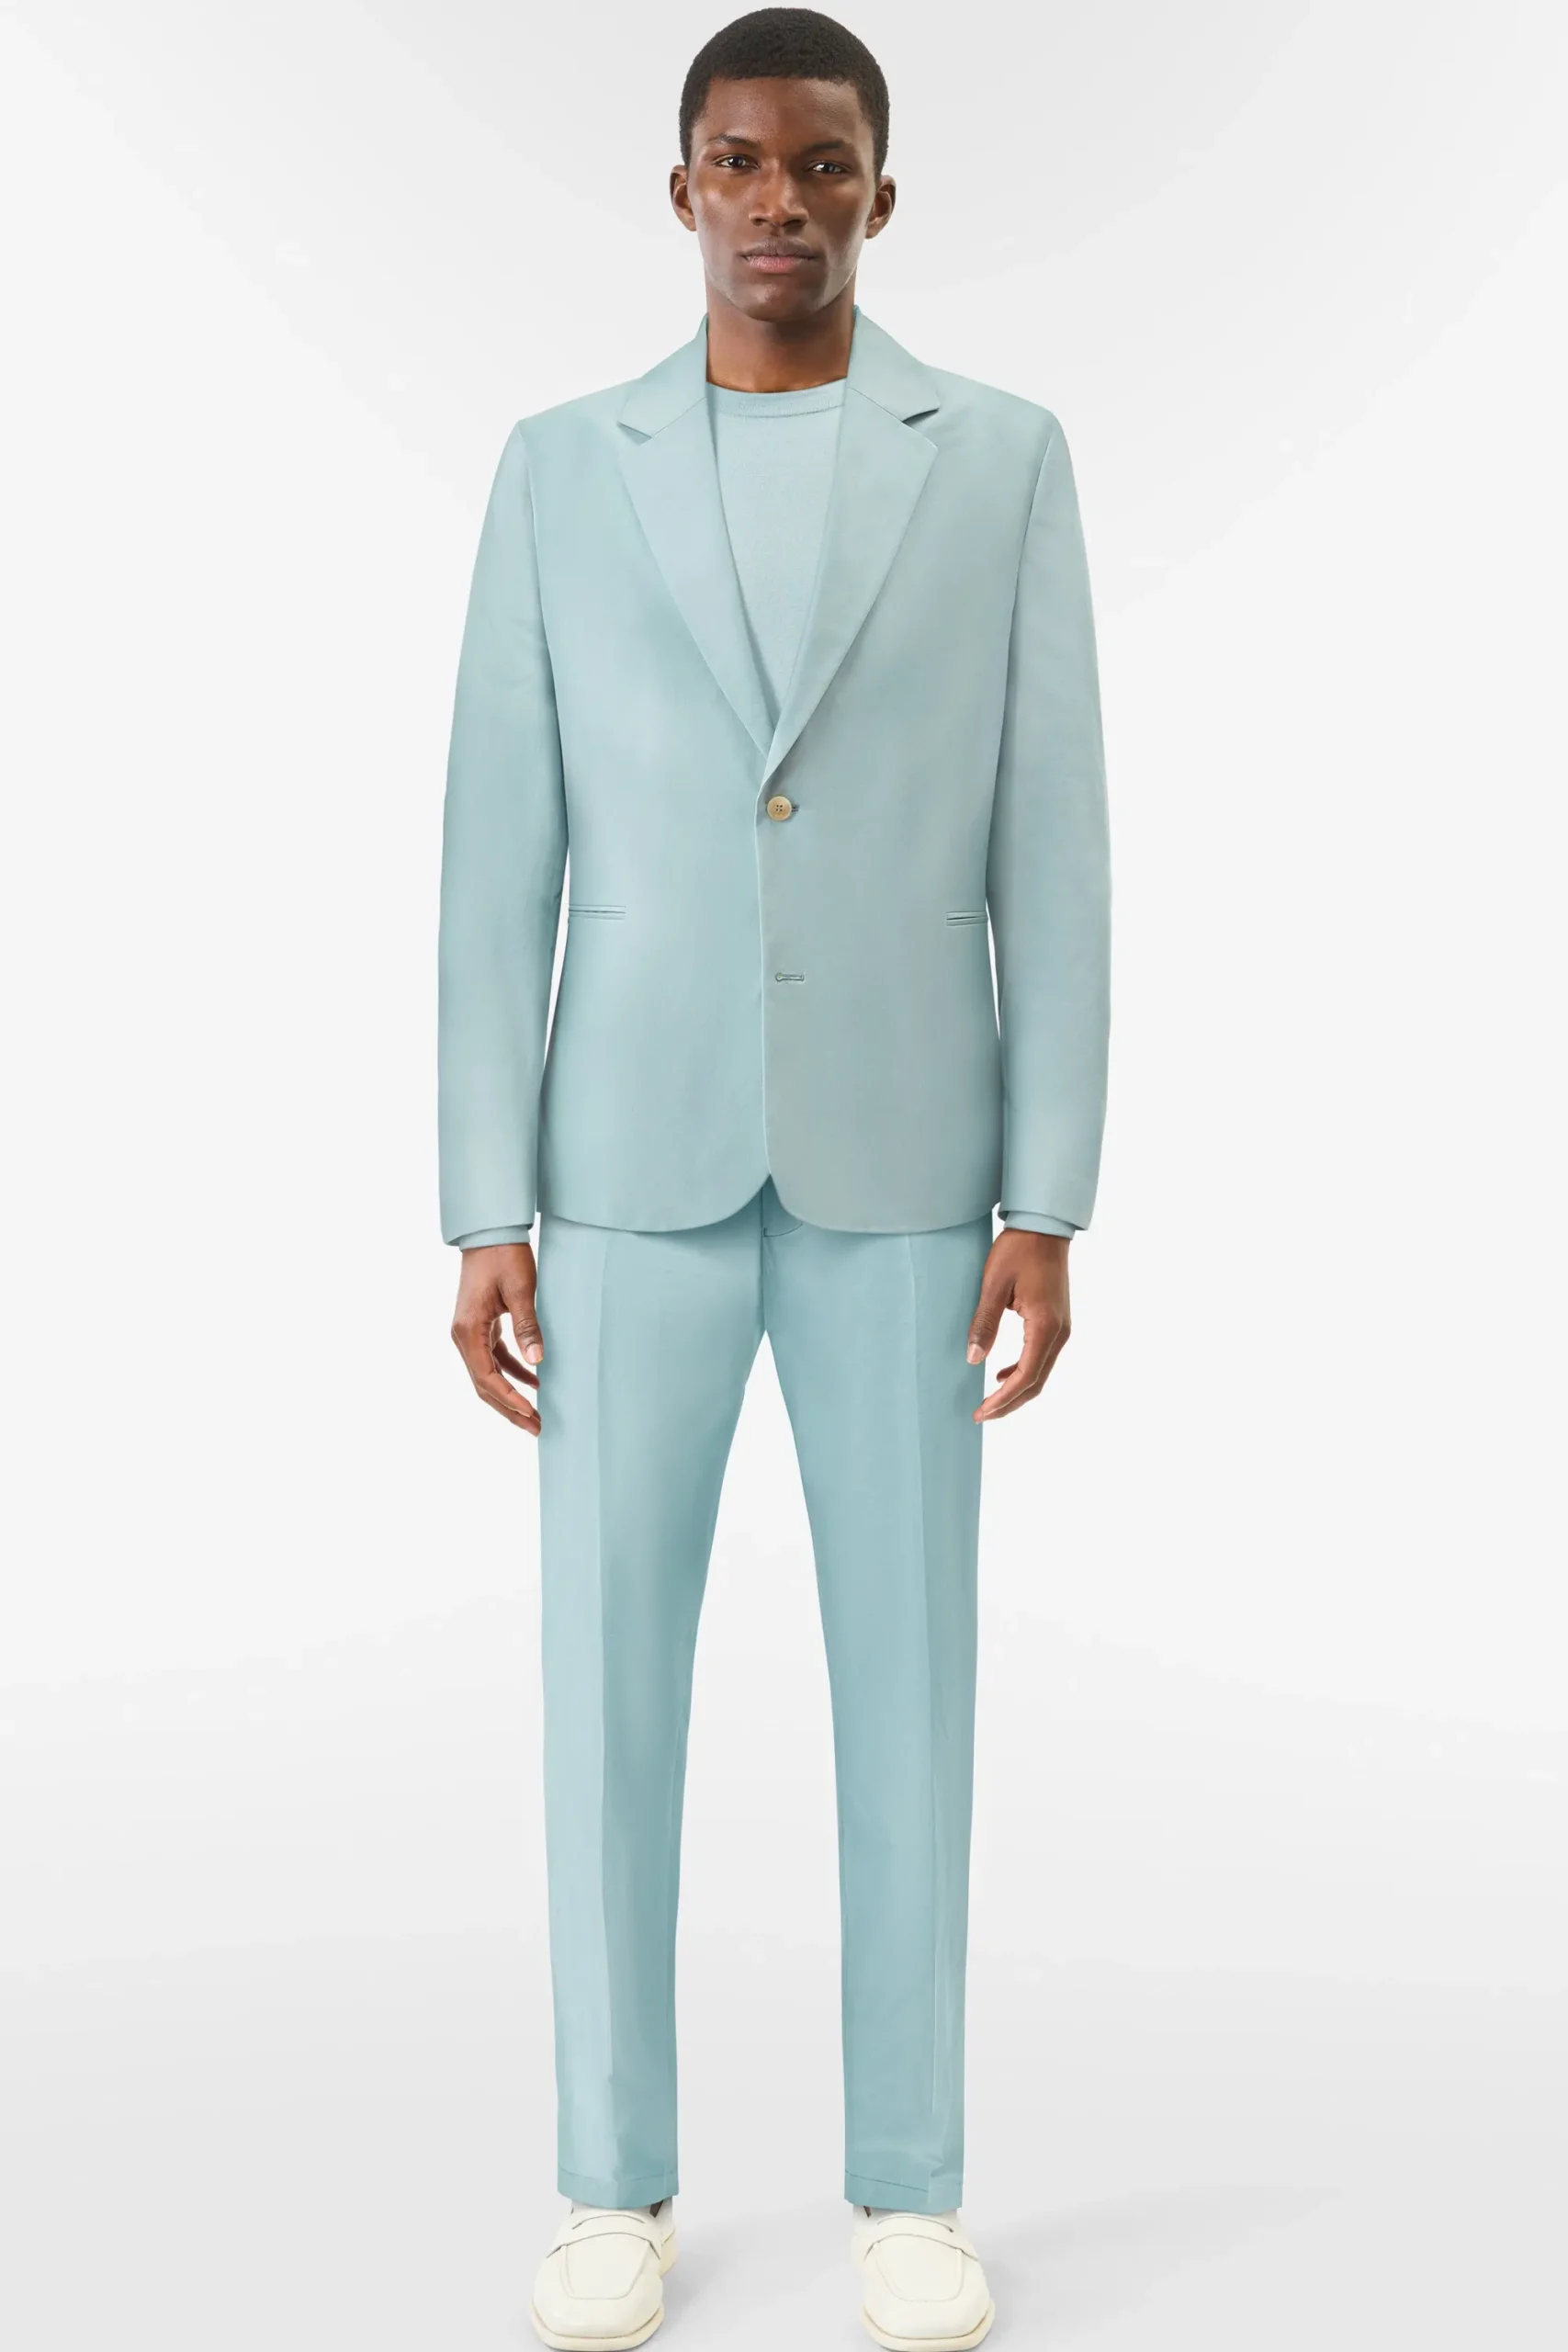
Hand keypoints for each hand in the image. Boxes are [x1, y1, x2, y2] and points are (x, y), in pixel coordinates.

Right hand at [450, 1242, 542, 1434]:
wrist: (489, 1232)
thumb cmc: (504, 1256)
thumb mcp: (521, 1290)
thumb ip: (528, 1326)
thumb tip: (537, 1362)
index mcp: (468, 1330)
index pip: (487, 1377)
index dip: (510, 1400)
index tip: (532, 1414)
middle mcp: (463, 1336)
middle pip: (484, 1385)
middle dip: (510, 1409)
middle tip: (537, 1428)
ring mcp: (470, 1332)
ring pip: (488, 1375)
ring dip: (511, 1396)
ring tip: (537, 1416)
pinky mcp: (480, 1327)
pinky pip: (494, 1359)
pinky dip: (513, 1374)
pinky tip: (536, 1382)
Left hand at [967, 1229, 1070, 1421]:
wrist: (1044, 1227)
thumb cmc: (1018, 1250)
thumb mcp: (993, 1285)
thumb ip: (984, 1323)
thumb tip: (973, 1359)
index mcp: (1045, 1325)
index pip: (1026, 1376)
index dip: (1003, 1400)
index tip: (981, 1412)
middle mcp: (1059, 1332)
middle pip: (1036, 1382)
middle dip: (1009, 1404)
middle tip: (981, 1415)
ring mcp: (1062, 1328)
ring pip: (1041, 1372)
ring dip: (1017, 1390)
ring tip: (990, 1401)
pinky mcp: (1058, 1322)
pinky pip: (1042, 1357)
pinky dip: (1024, 1372)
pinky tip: (1003, 1374)